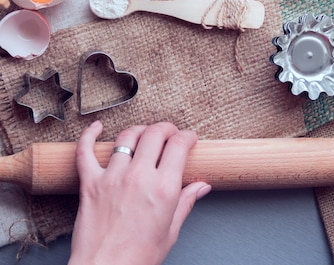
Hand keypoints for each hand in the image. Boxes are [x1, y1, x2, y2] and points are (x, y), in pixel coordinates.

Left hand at [68, 121, 211, 264]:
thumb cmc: (137, 257)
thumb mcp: (171, 230)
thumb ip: (186, 202)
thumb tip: (201, 186)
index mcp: (163, 188)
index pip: (179, 145)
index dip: (187, 137)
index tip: (189, 139)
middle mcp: (139, 177)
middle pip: (156, 133)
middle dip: (167, 128)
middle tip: (171, 133)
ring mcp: (113, 177)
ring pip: (127, 137)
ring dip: (140, 130)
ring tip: (145, 134)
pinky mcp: (90, 183)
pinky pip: (85, 151)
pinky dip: (89, 135)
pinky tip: (96, 128)